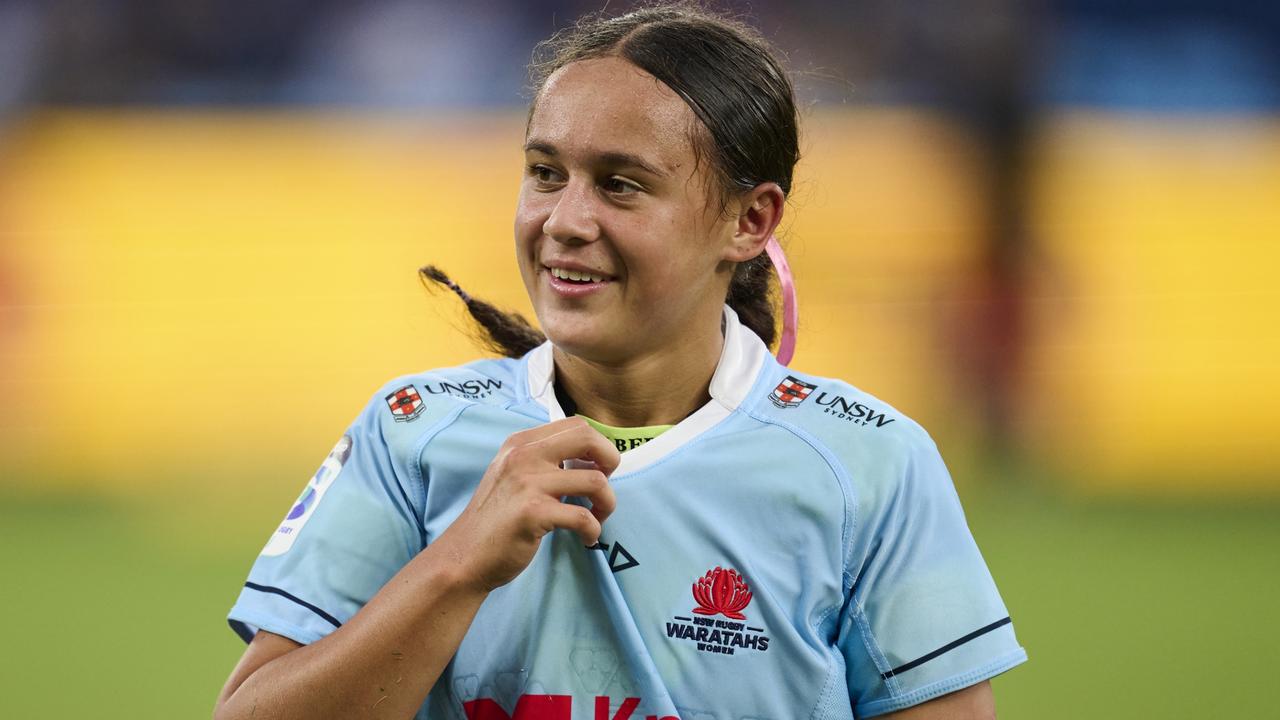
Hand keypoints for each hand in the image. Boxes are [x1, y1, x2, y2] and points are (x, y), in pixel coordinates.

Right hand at [436, 416, 621, 591]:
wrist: (465, 556)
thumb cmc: (496, 518)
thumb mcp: (512, 474)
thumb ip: (542, 460)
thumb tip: (589, 458)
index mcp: (521, 443)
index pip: (577, 425)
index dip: (598, 446)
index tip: (597, 470)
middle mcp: (524, 456)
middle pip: (588, 438)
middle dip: (610, 461)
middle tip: (603, 488)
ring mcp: (528, 483)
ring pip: (595, 481)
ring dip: (607, 503)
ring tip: (597, 519)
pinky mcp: (533, 514)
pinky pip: (583, 516)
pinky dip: (594, 530)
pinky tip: (587, 538)